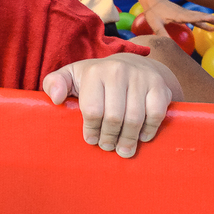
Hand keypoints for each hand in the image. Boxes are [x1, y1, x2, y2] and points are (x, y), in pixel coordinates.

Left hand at [42, 53, 177, 157]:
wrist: (133, 64)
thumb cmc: (97, 77)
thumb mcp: (73, 76)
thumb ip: (55, 83)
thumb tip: (56, 98)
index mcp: (94, 72)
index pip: (92, 110)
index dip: (91, 131)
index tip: (91, 139)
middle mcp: (117, 71)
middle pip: (114, 117)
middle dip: (109, 139)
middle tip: (107, 146)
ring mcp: (140, 77)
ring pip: (134, 119)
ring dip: (128, 140)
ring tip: (122, 149)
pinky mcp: (159, 86)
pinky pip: (155, 114)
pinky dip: (148, 130)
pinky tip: (141, 137)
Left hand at [140, 0, 213, 35]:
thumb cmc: (152, 12)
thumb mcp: (155, 24)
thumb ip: (161, 33)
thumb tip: (169, 45)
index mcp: (181, 15)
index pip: (197, 18)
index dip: (208, 20)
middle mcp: (186, 13)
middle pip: (205, 17)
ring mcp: (186, 13)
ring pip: (203, 17)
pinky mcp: (184, 15)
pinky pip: (198, 19)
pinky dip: (206, 23)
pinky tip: (211, 28)